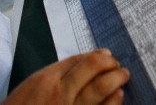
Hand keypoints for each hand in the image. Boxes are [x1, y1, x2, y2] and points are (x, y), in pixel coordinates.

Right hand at [4, 49, 128, 104]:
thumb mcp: (34, 84)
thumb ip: (59, 72)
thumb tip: (88, 60)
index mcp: (47, 80)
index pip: (81, 59)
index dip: (99, 56)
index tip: (108, 56)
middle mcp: (60, 94)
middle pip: (94, 69)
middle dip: (112, 65)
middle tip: (119, 67)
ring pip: (102, 90)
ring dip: (117, 81)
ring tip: (121, 79)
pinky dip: (113, 102)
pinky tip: (117, 97)